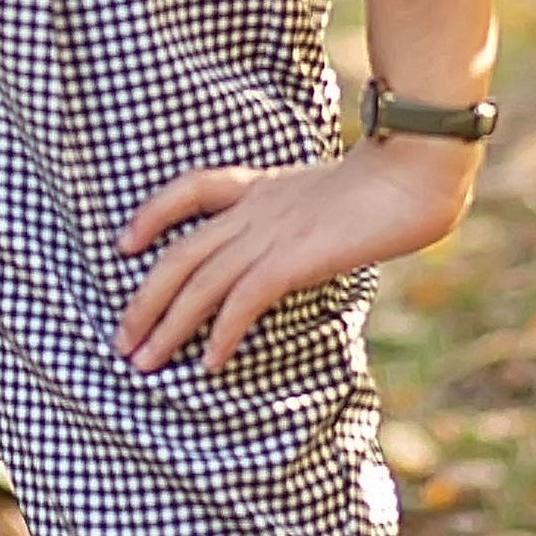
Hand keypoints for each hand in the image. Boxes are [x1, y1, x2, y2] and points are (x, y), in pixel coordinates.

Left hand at [115, 132, 482, 376]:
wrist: (414, 172)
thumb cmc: (389, 184)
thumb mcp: (330, 193)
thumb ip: (304, 215)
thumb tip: (304, 243)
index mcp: (261, 184)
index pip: (189, 189)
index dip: (151, 215)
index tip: (125, 244)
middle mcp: (254, 207)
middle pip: (179, 253)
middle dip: (144, 300)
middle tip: (121, 342)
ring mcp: (269, 232)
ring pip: (199, 283)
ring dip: (168, 326)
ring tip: (145, 362)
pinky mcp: (290, 258)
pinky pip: (242, 300)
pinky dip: (221, 333)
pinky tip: (209, 363)